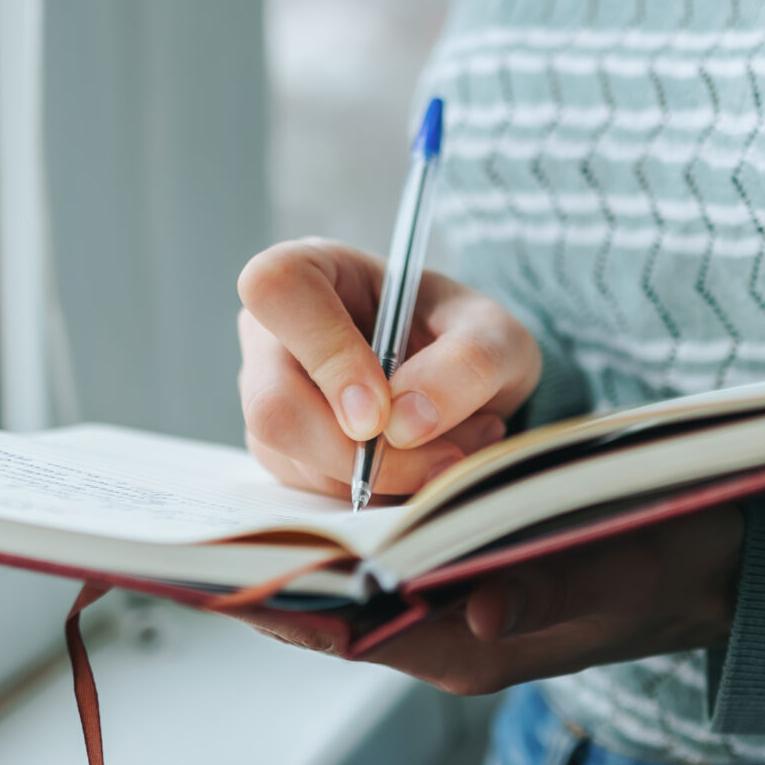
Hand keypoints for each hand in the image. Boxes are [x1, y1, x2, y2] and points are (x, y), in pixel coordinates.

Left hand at [233, 505, 743, 696]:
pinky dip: (348, 520)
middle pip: (330, 611)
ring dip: (312, 531)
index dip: (282, 598)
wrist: (724, 563)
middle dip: (284, 558)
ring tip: (261, 480)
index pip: (345, 637)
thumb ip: (553, 593)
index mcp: (473, 654)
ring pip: (345, 583)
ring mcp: (449, 618)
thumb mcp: (626, 567)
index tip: (230, 555)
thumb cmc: (678, 560)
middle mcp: (446, 643)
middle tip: (232, 507)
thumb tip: (479, 614)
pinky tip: (325, 467)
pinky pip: (374, 561)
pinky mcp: (457, 585)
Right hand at [236, 237, 541, 498]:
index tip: (381, 410)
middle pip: (273, 405)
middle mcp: (273, 336)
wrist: (466, 383)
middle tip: (442, 457)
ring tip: (456, 446)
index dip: (326, 354)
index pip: (277, 290)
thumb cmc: (467, 337)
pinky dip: (386, 491)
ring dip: (390, 475)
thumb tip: (405, 423)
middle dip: (360, 452)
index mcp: (311, 270)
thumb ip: (466, 363)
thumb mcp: (494, 334)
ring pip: (297, 461)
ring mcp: (271, 400)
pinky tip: (428, 464)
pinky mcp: (286, 456)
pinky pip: (318, 494)